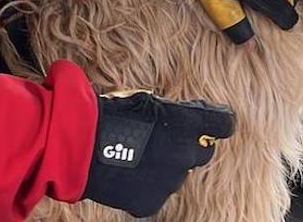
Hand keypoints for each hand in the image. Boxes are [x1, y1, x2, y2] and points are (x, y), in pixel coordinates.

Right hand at [82, 91, 235, 216]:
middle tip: (164, 138)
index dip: (217, 120)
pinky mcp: (152, 201)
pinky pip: (156, 191)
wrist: (79, 146)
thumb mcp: (144, 100)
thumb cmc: (108, 114)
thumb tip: (178, 120)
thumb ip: (170, 114)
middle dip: (188, 144)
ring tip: (137, 155)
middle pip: (202, 151)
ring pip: (177, 173)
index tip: (212, 119)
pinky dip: (146, 183)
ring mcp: (170, 182)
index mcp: (186, 124)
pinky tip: (128, 171)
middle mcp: (184, 155)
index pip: (223, 123)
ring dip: (165, 165)